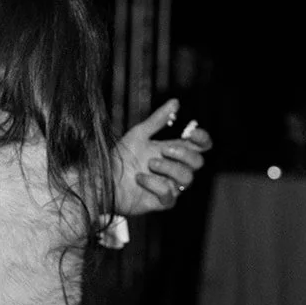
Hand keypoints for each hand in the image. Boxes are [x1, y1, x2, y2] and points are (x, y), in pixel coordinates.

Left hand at [113, 98, 212, 214]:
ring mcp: (170, 187)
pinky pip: (169, 195)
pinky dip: (155, 184)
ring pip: (187, 179)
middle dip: (183, 154)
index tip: (191, 131)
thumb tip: (176, 102)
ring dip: (169, 168)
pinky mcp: (160, 202)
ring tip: (149, 164)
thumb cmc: (120, 157)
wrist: (102, 178)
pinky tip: (140, 178)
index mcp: (174, 152)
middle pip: (198, 162)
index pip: (201, 147)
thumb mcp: (139, 134)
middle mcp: (175, 170)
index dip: (202, 139)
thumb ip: (158, 120)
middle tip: (163, 149)